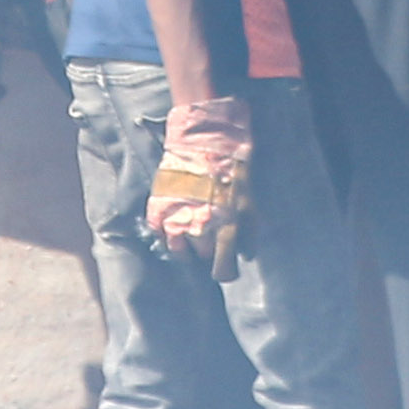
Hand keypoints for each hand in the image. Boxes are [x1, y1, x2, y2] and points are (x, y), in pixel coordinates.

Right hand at [144, 94, 252, 267]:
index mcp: (226, 227)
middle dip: (210, 250)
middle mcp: (200, 227)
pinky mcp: (159, 206)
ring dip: (186, 246)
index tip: (227, 267)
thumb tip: (247, 254)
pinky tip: (173, 225)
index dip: (226, 271)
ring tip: (191, 237)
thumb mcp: (250, 199)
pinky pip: (158, 232)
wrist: (205, 137)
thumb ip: (250, 230)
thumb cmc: (233, 166)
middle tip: (212, 237)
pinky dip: (164, 232)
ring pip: (178, 250)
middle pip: (203, 257)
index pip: (224, 268)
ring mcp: (177, 217)